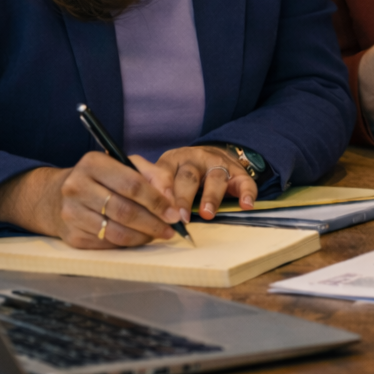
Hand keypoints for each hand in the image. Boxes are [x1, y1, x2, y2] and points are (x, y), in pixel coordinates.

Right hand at [0, 152, 183, 248]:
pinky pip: (106, 243)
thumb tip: (171, 200)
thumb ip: (154, 175)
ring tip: (157, 234)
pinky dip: (127, 243)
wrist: (57, 196)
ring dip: (142, 236)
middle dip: (153, 222)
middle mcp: (76, 186)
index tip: (173, 213)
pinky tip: (138, 238)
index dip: (156, 201)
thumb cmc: (102, 178)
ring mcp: (71, 213)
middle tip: (170, 229)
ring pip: (116, 231)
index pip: (132, 184)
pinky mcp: (70, 235)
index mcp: (92, 163)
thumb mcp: (127, 165)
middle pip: (124, 210)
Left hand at [145, 145, 259, 220]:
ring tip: (207, 214)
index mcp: (173, 160)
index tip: (159, 206)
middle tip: (180, 217)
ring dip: (211, 197)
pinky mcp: (238, 173)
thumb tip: (126, 184)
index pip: (165, 172)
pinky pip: (245, 181)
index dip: (162, 189)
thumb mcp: (162, 172)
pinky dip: (247, 193)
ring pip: (216, 178)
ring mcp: (219, 164)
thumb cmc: (181, 172)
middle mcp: (196, 159)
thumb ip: (148, 179)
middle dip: (184, 197)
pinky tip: (245, 205)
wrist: (211, 156)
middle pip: (189, 176)